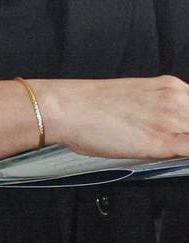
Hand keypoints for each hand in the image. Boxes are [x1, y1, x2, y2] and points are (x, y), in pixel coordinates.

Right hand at [37, 77, 188, 161]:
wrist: (65, 108)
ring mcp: (172, 120)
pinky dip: (183, 156)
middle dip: (184, 133)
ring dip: (182, 143)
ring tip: (163, 147)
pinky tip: (173, 156)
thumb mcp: (135, 98)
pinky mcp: (163, 142)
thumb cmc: (89, 107)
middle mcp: (177, 99)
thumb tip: (168, 129)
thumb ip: (159, 110)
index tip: (179, 131)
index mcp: (171, 86)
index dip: (186, 123)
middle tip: (168, 140)